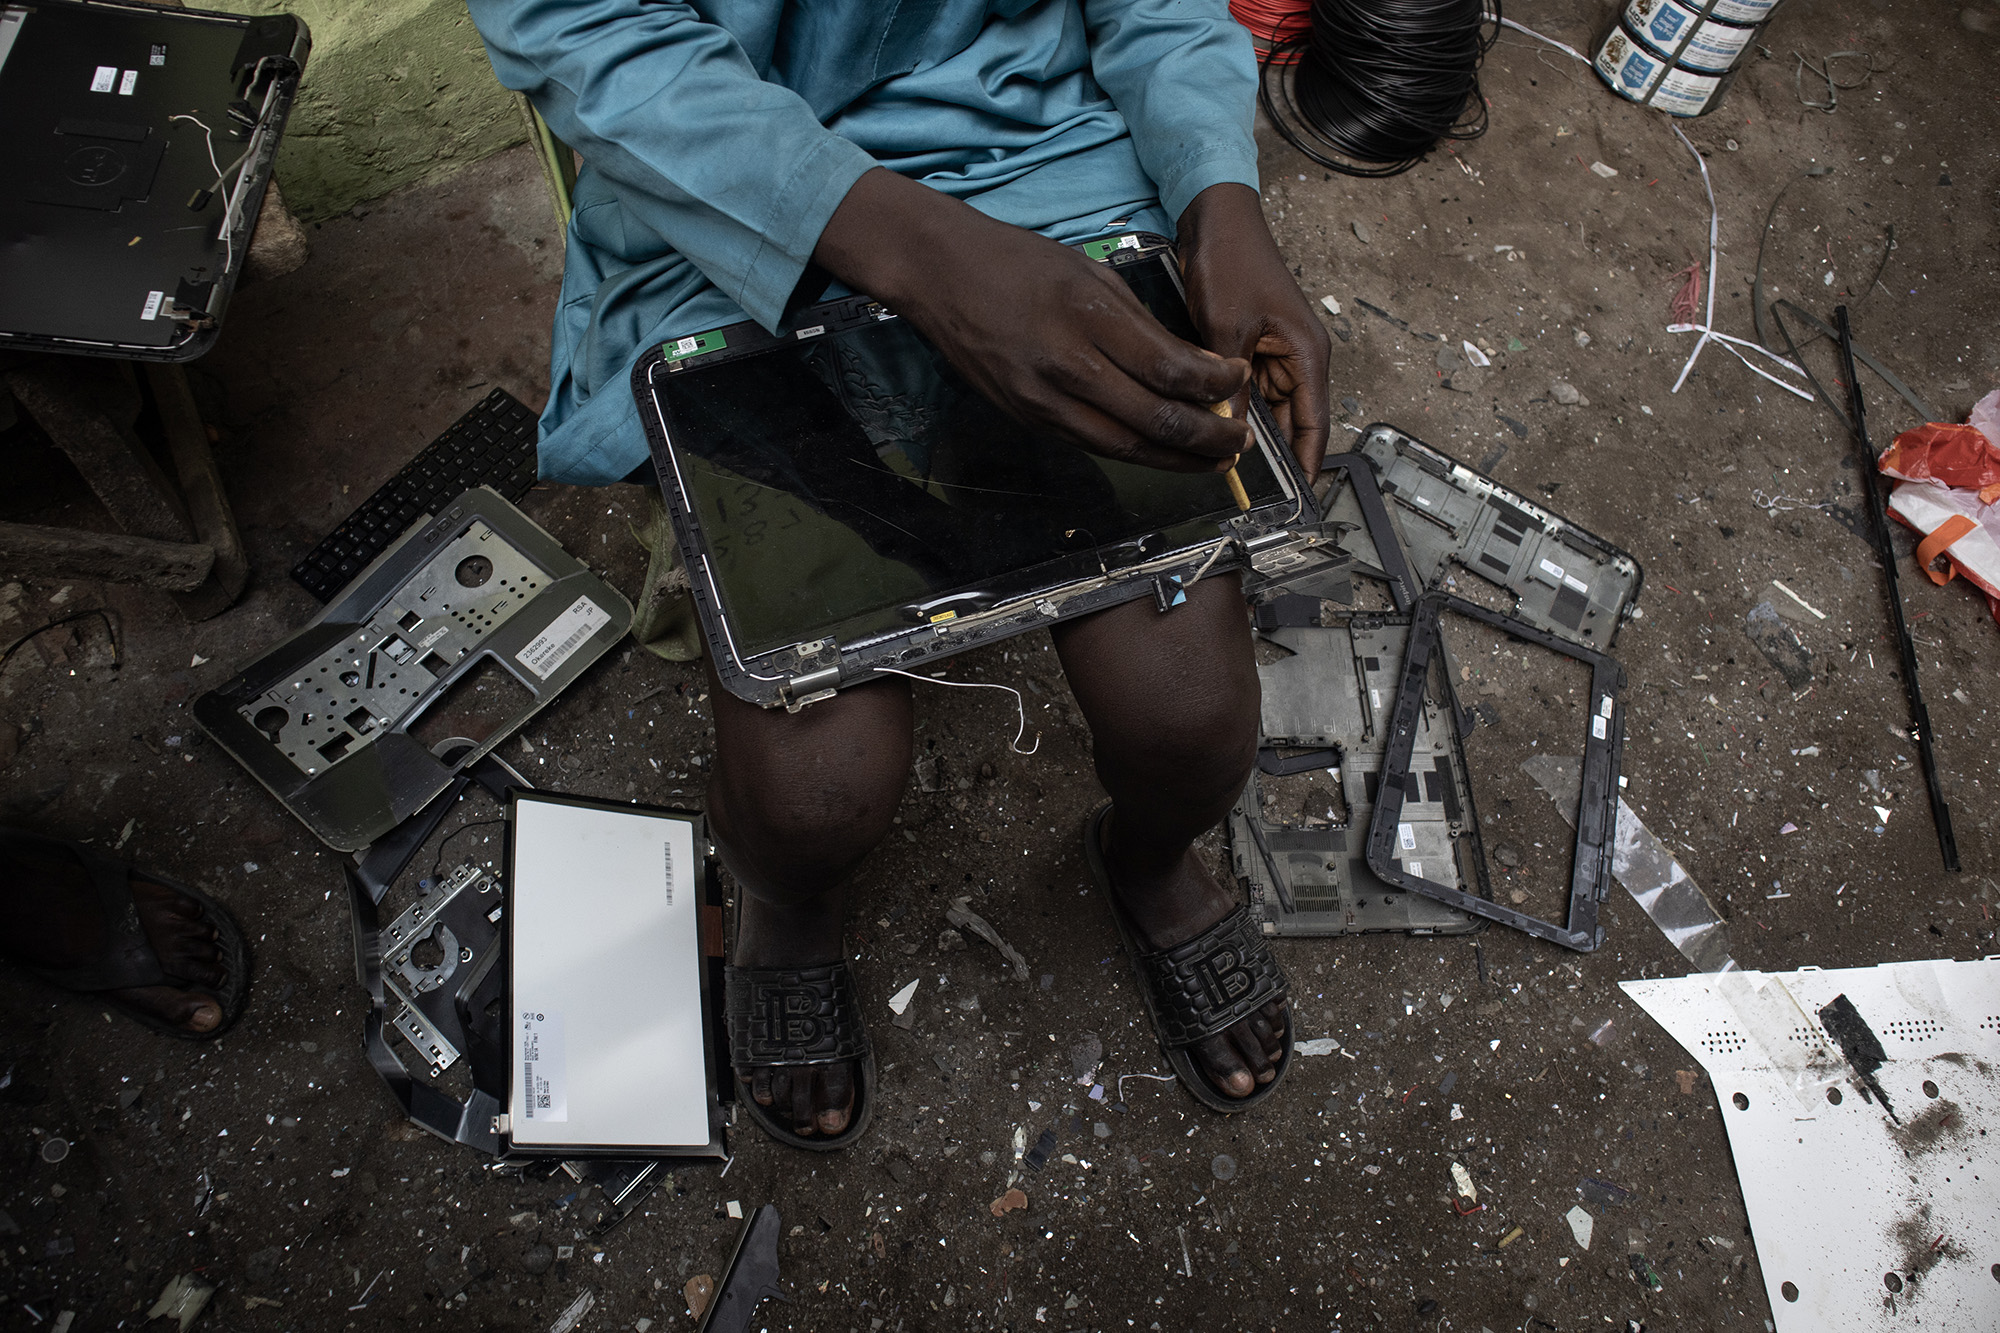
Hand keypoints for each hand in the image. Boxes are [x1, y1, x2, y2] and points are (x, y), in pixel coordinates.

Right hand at [813, 169, 1252, 472]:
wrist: (939, 274)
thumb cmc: (1018, 262)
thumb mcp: (1090, 273)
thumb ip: (1141, 324)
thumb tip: (1193, 365)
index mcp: (1088, 317)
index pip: (1169, 369)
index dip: (1215, 385)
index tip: (1239, 380)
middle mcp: (1067, 367)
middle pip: (1155, 420)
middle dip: (1208, 437)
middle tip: (1240, 439)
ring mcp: (1043, 400)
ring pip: (1125, 446)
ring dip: (1177, 459)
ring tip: (1213, 458)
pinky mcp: (1027, 418)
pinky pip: (1093, 444)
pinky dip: (1134, 450)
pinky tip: (1162, 449)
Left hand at [1176, 183, 1331, 480]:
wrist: (1215, 220)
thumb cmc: (1232, 259)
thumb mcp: (1226, 326)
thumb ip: (1228, 383)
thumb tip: (1226, 429)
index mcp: (1307, 354)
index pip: (1316, 423)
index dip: (1308, 461)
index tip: (1302, 495)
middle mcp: (1296, 359)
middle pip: (1291, 423)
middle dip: (1272, 454)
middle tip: (1251, 490)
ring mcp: (1273, 355)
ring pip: (1266, 411)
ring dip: (1250, 433)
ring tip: (1230, 466)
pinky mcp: (1251, 349)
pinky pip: (1248, 392)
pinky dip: (1235, 411)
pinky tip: (1215, 429)